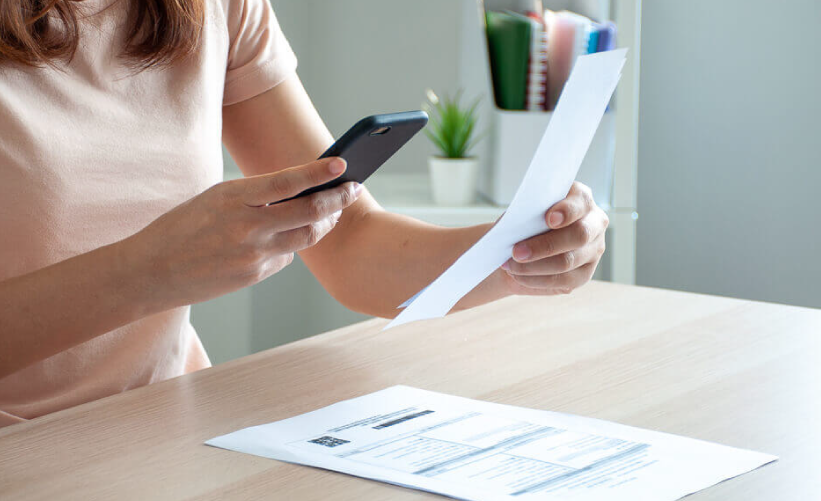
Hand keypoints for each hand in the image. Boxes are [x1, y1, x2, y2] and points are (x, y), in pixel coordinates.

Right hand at [123, 157, 361, 308]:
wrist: (151, 272)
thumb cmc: (181, 228)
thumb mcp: (214, 199)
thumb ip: (255, 197)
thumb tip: (298, 196)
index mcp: (233, 197)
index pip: (288, 182)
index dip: (319, 173)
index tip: (342, 165)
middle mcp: (247, 226)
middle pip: (309, 212)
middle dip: (337, 200)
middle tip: (352, 190)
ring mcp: (253, 255)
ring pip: (306, 237)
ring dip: (324, 223)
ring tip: (333, 212)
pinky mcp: (254, 276)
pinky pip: (286, 257)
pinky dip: (291, 245)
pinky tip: (285, 238)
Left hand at [500, 182, 607, 295]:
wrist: (521, 248)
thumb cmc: (524, 224)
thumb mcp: (522, 213)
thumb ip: (525, 214)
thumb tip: (517, 225)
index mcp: (580, 199)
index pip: (581, 202)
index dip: (567, 211)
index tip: (549, 219)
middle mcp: (594, 223)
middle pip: (579, 235)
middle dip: (545, 245)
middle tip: (517, 252)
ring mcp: (593, 250)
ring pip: (569, 261)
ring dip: (535, 266)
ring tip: (511, 266)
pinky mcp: (585, 274)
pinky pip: (563, 280)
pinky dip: (537, 279)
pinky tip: (519, 276)